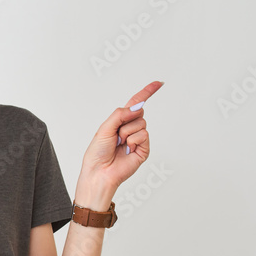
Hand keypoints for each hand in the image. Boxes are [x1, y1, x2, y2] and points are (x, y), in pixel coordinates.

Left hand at [78, 81, 160, 197]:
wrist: (100, 172)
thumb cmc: (97, 153)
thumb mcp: (104, 128)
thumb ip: (120, 114)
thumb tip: (137, 107)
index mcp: (120, 122)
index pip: (135, 104)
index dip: (146, 93)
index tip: (158, 83)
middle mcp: (130, 129)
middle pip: (139, 112)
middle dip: (126, 121)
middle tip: (116, 134)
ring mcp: (138, 139)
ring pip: (141, 124)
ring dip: (128, 132)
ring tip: (119, 144)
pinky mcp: (143, 149)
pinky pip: (144, 135)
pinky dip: (134, 140)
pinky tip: (127, 149)